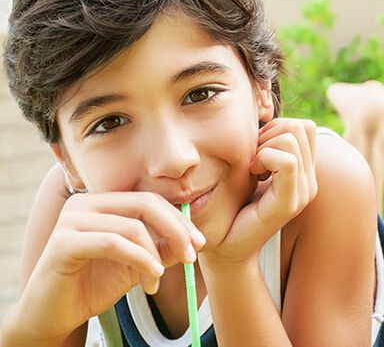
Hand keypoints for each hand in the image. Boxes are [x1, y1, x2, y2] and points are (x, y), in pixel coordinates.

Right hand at [12, 192, 204, 341]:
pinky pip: (113, 243)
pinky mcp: (63, 241)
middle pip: (145, 204)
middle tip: (192, 255)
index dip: (178, 219)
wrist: (54, 313)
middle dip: (176, 230)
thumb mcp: (137, 265)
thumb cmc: (93, 285)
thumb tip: (195, 240)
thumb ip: (162, 250)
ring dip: (155, 256)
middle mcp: (85, 203)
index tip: (200, 242)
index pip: (150, 199)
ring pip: (132, 227)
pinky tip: (150, 279)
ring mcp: (71, 219)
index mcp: (102, 202)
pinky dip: (139, 260)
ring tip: (158, 280)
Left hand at [209, 118, 317, 263]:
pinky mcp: (289, 203)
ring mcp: (303, 192)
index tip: (257, 152)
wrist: (223, 243)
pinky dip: (264, 158)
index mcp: (305, 172)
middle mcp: (310, 181)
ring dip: (265, 147)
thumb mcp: (251, 165)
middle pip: (301, 127)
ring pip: (292, 138)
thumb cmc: (231, 203)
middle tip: (253, 160)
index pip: (305, 126)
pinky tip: (253, 174)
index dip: (277, 128)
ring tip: (253, 169)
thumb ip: (266, 144)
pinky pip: (287, 161)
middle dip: (270, 134)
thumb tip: (265, 115)